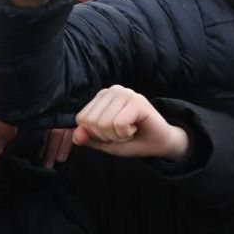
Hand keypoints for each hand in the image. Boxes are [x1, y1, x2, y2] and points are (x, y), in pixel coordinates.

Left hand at [72, 85, 188, 159]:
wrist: (158, 144)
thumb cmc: (131, 140)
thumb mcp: (104, 142)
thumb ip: (88, 137)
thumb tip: (75, 135)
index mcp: (101, 96)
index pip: (81, 119)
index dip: (96, 134)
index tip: (113, 132)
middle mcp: (113, 90)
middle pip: (92, 122)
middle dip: (107, 136)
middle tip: (123, 132)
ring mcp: (126, 93)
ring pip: (104, 123)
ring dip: (118, 135)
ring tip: (130, 130)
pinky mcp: (137, 101)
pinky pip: (119, 124)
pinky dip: (126, 133)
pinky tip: (136, 127)